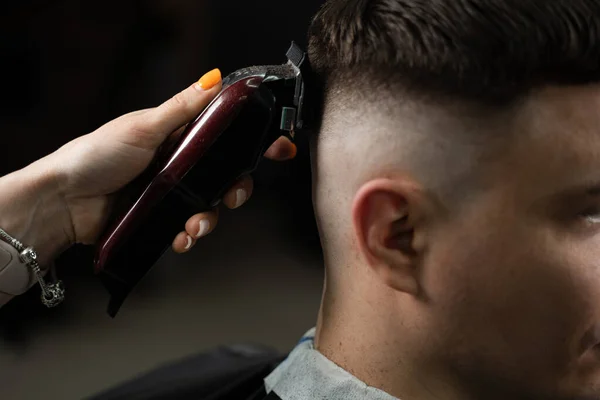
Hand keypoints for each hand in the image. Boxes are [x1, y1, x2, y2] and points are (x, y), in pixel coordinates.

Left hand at [49, 69, 295, 251]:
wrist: (63, 202)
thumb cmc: (96, 155)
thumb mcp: (143, 126)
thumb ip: (182, 108)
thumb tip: (214, 79)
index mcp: (178, 136)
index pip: (225, 135)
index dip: (253, 142)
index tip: (279, 149)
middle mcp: (179, 164)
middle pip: (225, 176)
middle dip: (237, 188)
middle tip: (235, 195)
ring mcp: (171, 193)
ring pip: (210, 206)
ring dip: (209, 219)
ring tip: (195, 226)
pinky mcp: (162, 219)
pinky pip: (189, 229)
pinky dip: (189, 237)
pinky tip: (180, 239)